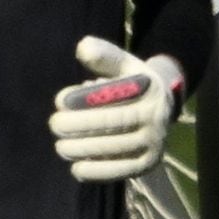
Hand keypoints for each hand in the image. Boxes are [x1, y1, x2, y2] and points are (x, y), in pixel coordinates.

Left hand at [50, 36, 185, 184]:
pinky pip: (121, 170)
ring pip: (114, 147)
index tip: (60, 101)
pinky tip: (76, 168)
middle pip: (113, 122)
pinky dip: (97, 171)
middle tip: (54, 125)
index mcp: (149, 89)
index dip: (84, 99)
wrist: (163, 109)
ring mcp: (155, 142)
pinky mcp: (149, 163)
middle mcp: (156, 116)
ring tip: (61, 147)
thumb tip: (83, 48)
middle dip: (78, 125)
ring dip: (82, 149)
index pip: (114, 95)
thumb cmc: (132, 84)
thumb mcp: (125, 65)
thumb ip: (104, 56)